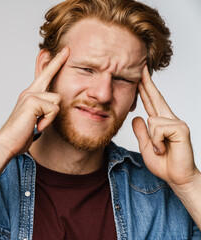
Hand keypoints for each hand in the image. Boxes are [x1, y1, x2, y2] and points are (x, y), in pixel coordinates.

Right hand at [0, 47, 69, 157]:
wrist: (7, 142)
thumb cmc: (20, 134)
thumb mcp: (35, 120)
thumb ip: (43, 112)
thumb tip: (53, 110)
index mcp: (30, 96)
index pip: (42, 77)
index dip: (52, 64)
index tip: (59, 52)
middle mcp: (29, 92)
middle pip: (48, 73)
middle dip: (58, 61)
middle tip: (67, 49)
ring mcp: (30, 95)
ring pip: (56, 100)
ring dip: (51, 116)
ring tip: (39, 124)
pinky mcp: (32, 101)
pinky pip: (53, 109)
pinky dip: (48, 121)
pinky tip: (38, 126)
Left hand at [132, 66, 198, 187]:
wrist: (177, 177)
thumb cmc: (163, 163)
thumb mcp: (146, 145)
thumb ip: (141, 132)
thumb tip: (136, 117)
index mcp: (160, 122)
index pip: (150, 101)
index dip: (145, 88)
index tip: (140, 74)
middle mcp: (169, 119)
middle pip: (155, 97)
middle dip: (147, 82)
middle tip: (141, 66)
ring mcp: (176, 123)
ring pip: (152, 120)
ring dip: (152, 140)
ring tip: (160, 149)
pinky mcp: (181, 129)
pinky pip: (158, 128)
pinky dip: (157, 142)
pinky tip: (164, 149)